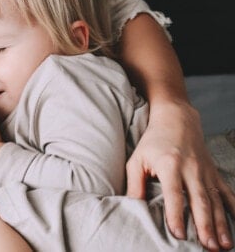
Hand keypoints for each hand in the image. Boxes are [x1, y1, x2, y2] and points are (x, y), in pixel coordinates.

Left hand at [126, 100, 234, 250]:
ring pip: (215, 201)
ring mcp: (205, 172)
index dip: (176, 215)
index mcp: (169, 165)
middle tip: (208, 246)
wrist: (177, 119)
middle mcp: (190, 169)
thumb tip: (132, 207)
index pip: (173, 194)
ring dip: (220, 224)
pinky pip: (226, 193)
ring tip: (223, 244)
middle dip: (205, 225)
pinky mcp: (213, 173)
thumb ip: (135, 184)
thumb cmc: (153, 142)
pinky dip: (232, 209)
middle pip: (199, 201)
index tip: (178, 234)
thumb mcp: (137, 159)